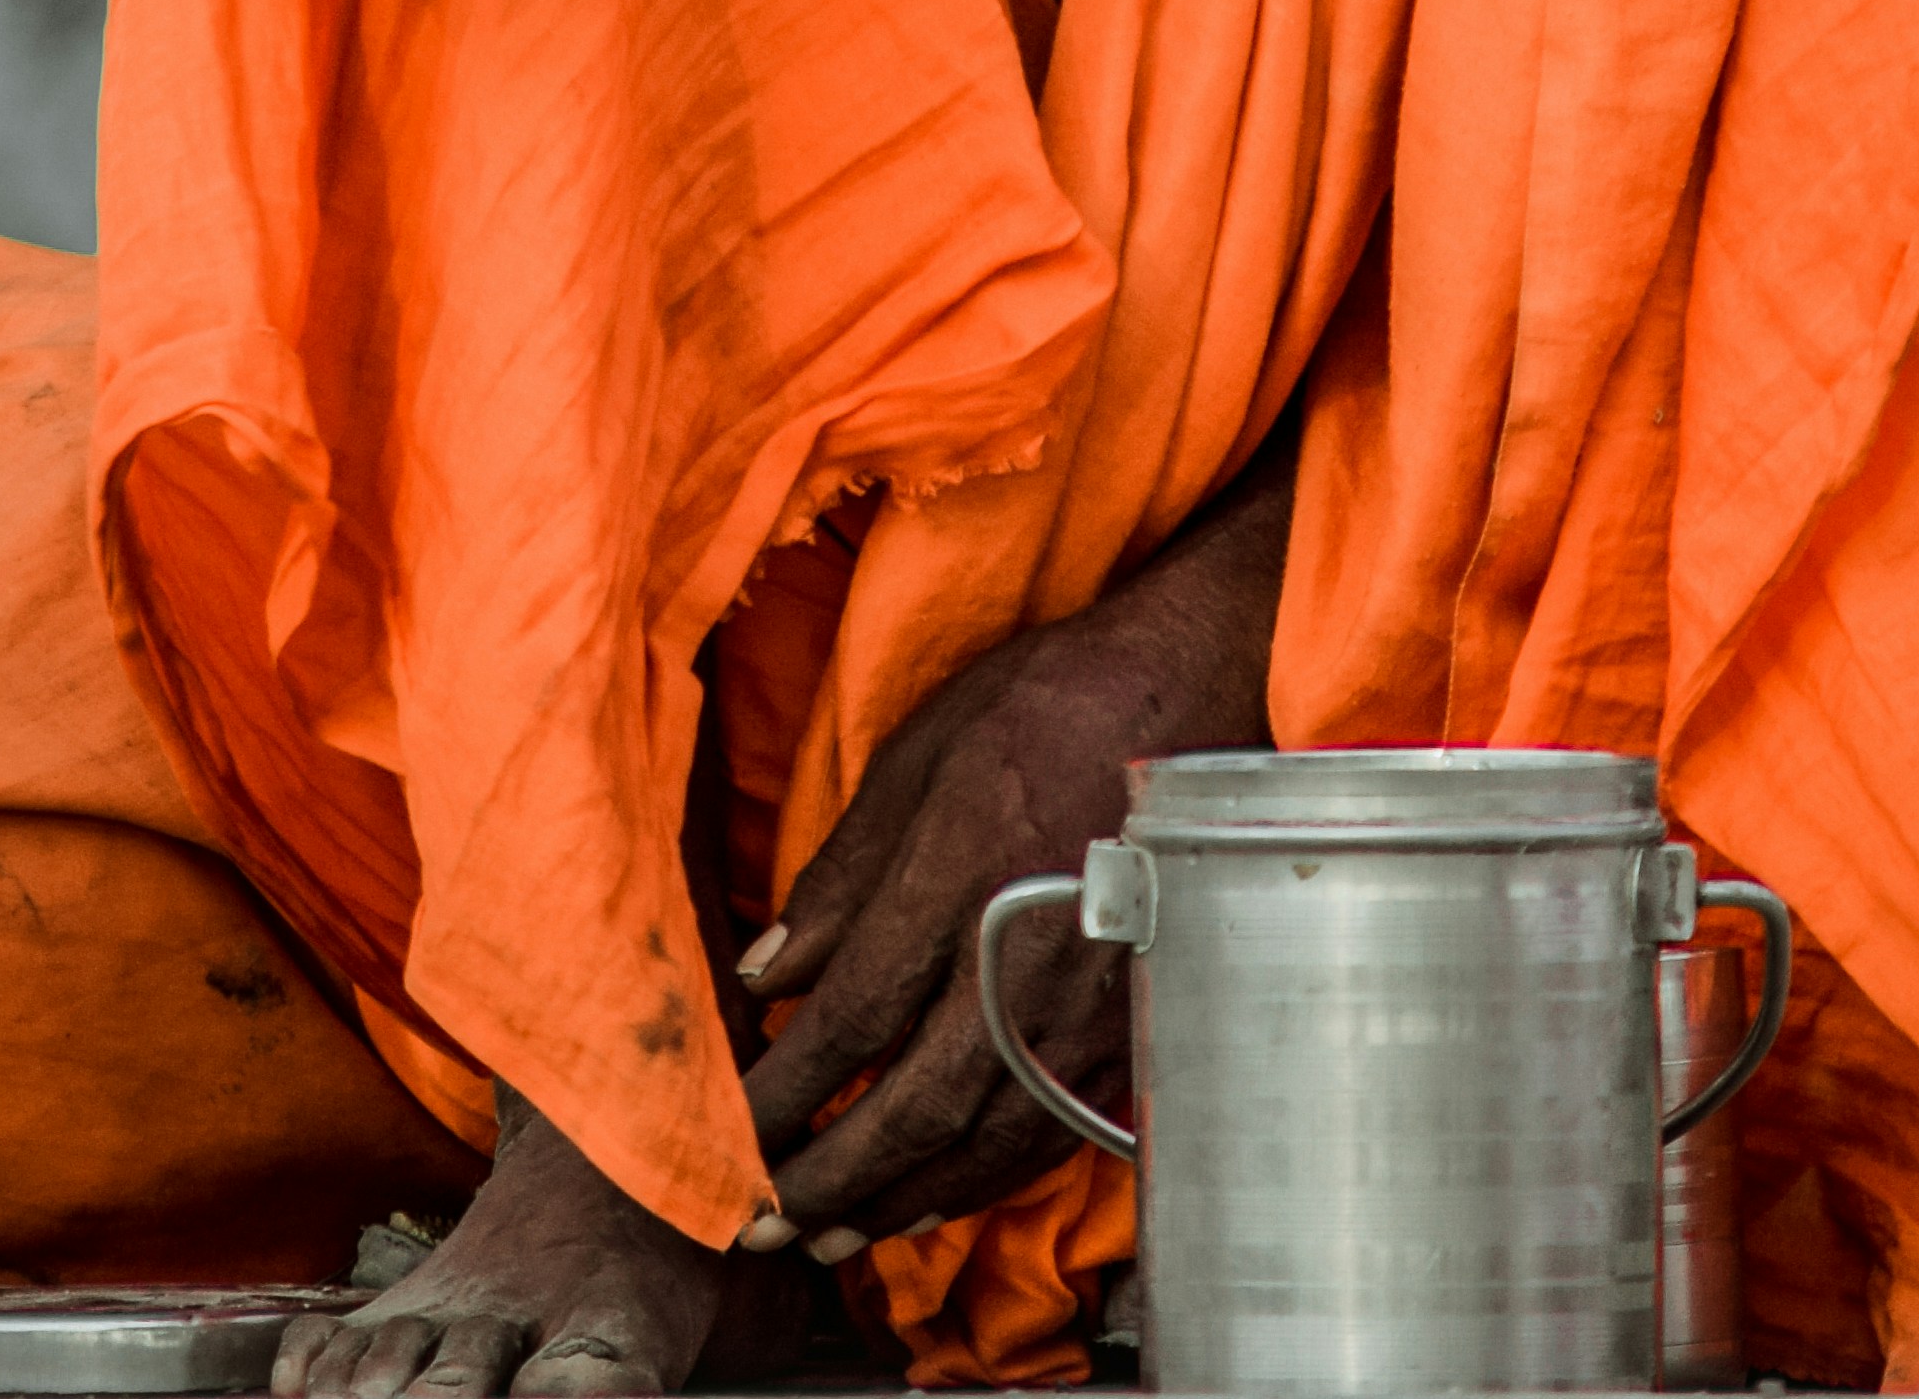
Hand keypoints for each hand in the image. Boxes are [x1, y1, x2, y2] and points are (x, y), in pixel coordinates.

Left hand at [736, 462, 1287, 1257]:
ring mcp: (1094, 999)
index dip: (781, 1089)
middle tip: (756, 1222)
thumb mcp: (922, 750)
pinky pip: (1049, 1132)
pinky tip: (929, 1195)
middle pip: (915, 1105)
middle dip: (826, 1178)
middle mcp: (1031, 951)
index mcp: (966, 867)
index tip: (725, 1130)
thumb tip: (768, 973)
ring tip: (828, 1232)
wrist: (1193, 687)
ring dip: (897, 1200)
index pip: (854, 1014)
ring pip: (986, 1141)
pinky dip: (978, 1180)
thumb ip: (844, 871)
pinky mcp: (1137, 1022)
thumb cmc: (1049, 703)